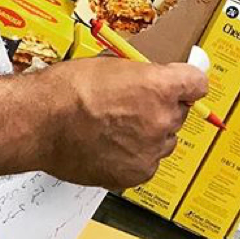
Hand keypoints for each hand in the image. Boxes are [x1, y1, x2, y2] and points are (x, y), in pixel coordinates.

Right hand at [37, 58, 208, 189]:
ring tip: (115, 127)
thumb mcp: (110, 64)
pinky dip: (133, 156)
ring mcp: (151, 151)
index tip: (183, 83)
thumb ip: (140, 75)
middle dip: (161, 108)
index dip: (187, 81)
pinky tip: (108, 145)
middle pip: (179, 113)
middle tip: (132, 104)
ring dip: (149, 134)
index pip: (198, 83)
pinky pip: (146, 162)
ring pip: (163, 141)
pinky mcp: (136, 174)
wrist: (42, 122)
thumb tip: (149, 81)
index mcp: (159, 86)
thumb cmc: (68, 89)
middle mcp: (162, 120)